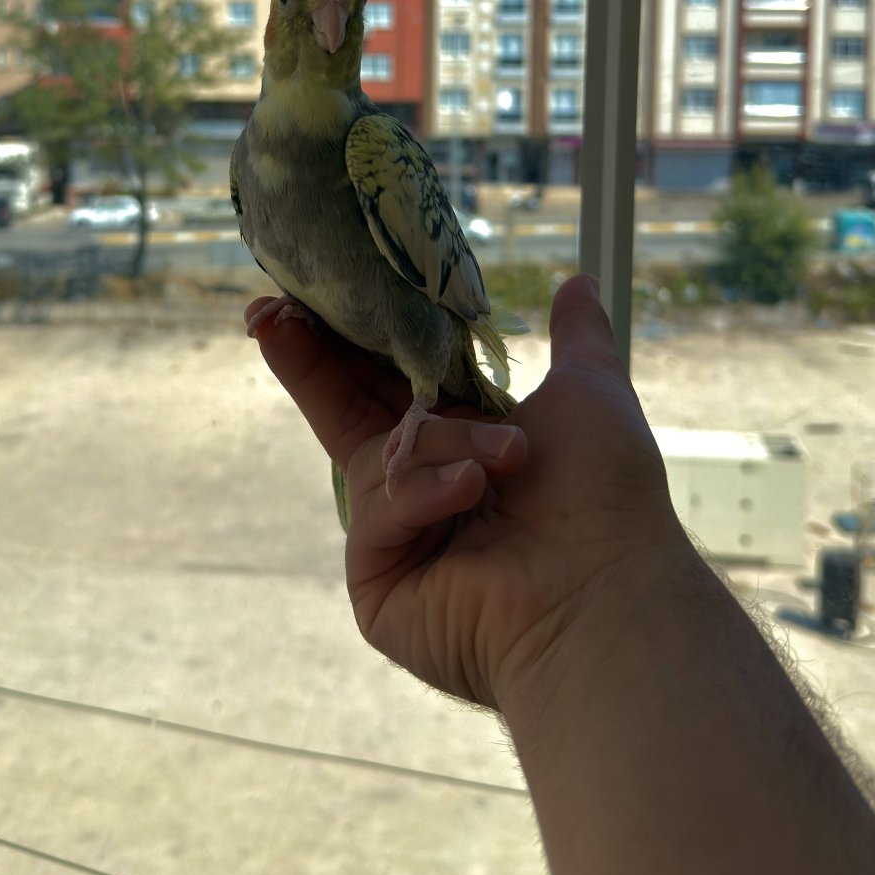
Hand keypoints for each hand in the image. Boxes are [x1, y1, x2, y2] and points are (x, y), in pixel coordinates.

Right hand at [246, 274, 690, 712]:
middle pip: (344, 408)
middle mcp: (422, 484)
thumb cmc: (606, 496)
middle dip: (311, 361)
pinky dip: (426, 495)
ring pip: (379, 457)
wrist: (606, 594)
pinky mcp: (377, 582)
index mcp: (462, 437)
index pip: (388, 376)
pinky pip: (379, 514)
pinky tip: (472, 493)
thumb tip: (579, 280)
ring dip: (442, 445)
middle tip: (269, 314)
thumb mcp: (588, 393)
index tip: (304, 291)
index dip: (350, 336)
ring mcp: (396, 536)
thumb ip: (576, 335)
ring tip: (507, 461)